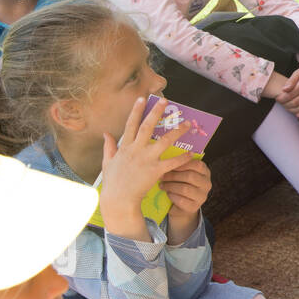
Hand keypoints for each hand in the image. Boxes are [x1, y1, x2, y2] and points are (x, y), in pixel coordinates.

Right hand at [100, 97, 194, 226]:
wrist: (118, 200)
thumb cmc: (113, 182)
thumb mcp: (107, 163)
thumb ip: (108, 147)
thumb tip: (106, 133)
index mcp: (125, 147)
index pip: (130, 125)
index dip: (136, 111)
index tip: (142, 99)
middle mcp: (135, 150)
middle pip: (147, 127)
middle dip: (156, 113)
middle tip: (165, 101)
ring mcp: (146, 160)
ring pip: (164, 141)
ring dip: (177, 131)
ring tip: (188, 123)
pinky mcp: (155, 171)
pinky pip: (172, 162)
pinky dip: (182, 158)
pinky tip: (191, 153)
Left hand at [163, 159, 211, 217]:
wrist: (181, 206)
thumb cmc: (181, 185)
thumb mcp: (183, 174)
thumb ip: (181, 166)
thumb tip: (169, 157)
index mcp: (205, 173)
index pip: (198, 165)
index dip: (183, 163)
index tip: (170, 163)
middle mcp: (207, 184)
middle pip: (190, 176)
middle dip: (173, 175)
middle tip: (162, 176)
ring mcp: (202, 196)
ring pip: (185, 188)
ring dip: (170, 186)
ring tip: (162, 185)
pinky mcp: (194, 207)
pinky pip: (181, 200)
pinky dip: (172, 196)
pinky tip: (167, 194)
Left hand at [277, 51, 298, 117]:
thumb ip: (291, 81)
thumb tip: (284, 90)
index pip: (291, 95)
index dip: (282, 98)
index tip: (277, 98)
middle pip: (296, 103)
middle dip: (286, 104)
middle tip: (281, 103)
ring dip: (293, 110)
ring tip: (287, 107)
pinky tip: (298, 114)